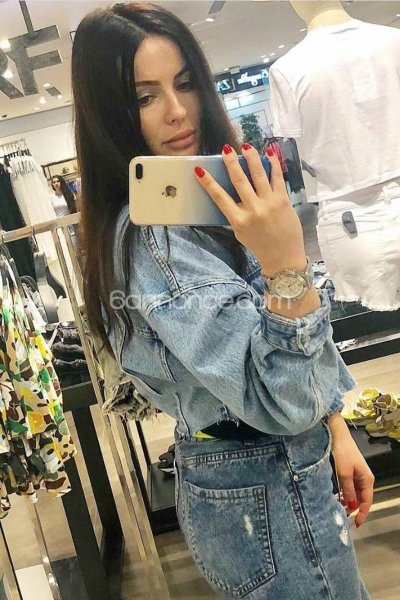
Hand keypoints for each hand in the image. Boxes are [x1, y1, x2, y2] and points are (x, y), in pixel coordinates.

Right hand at [194, 144, 306, 275]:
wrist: (283, 258)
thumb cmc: (259, 246)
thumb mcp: (240, 233)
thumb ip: (236, 215)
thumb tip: (231, 196)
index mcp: (238, 220)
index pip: (219, 197)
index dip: (208, 182)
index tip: (199, 170)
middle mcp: (253, 210)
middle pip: (239, 180)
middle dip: (230, 162)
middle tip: (225, 150)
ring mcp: (269, 203)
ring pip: (258, 174)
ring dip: (251, 157)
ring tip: (246, 146)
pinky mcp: (283, 200)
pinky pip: (277, 177)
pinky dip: (273, 164)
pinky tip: (269, 153)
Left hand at [329, 414, 374, 526]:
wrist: (337, 435)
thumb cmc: (342, 452)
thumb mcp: (344, 472)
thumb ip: (348, 490)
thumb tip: (350, 505)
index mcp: (367, 479)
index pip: (367, 501)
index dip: (363, 513)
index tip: (356, 524)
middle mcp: (364, 479)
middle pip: (361, 498)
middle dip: (353, 508)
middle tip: (342, 515)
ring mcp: (357, 475)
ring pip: (354, 493)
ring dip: (348, 501)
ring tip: (338, 507)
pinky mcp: (349, 472)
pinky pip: (349, 487)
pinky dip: (344, 493)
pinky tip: (337, 497)